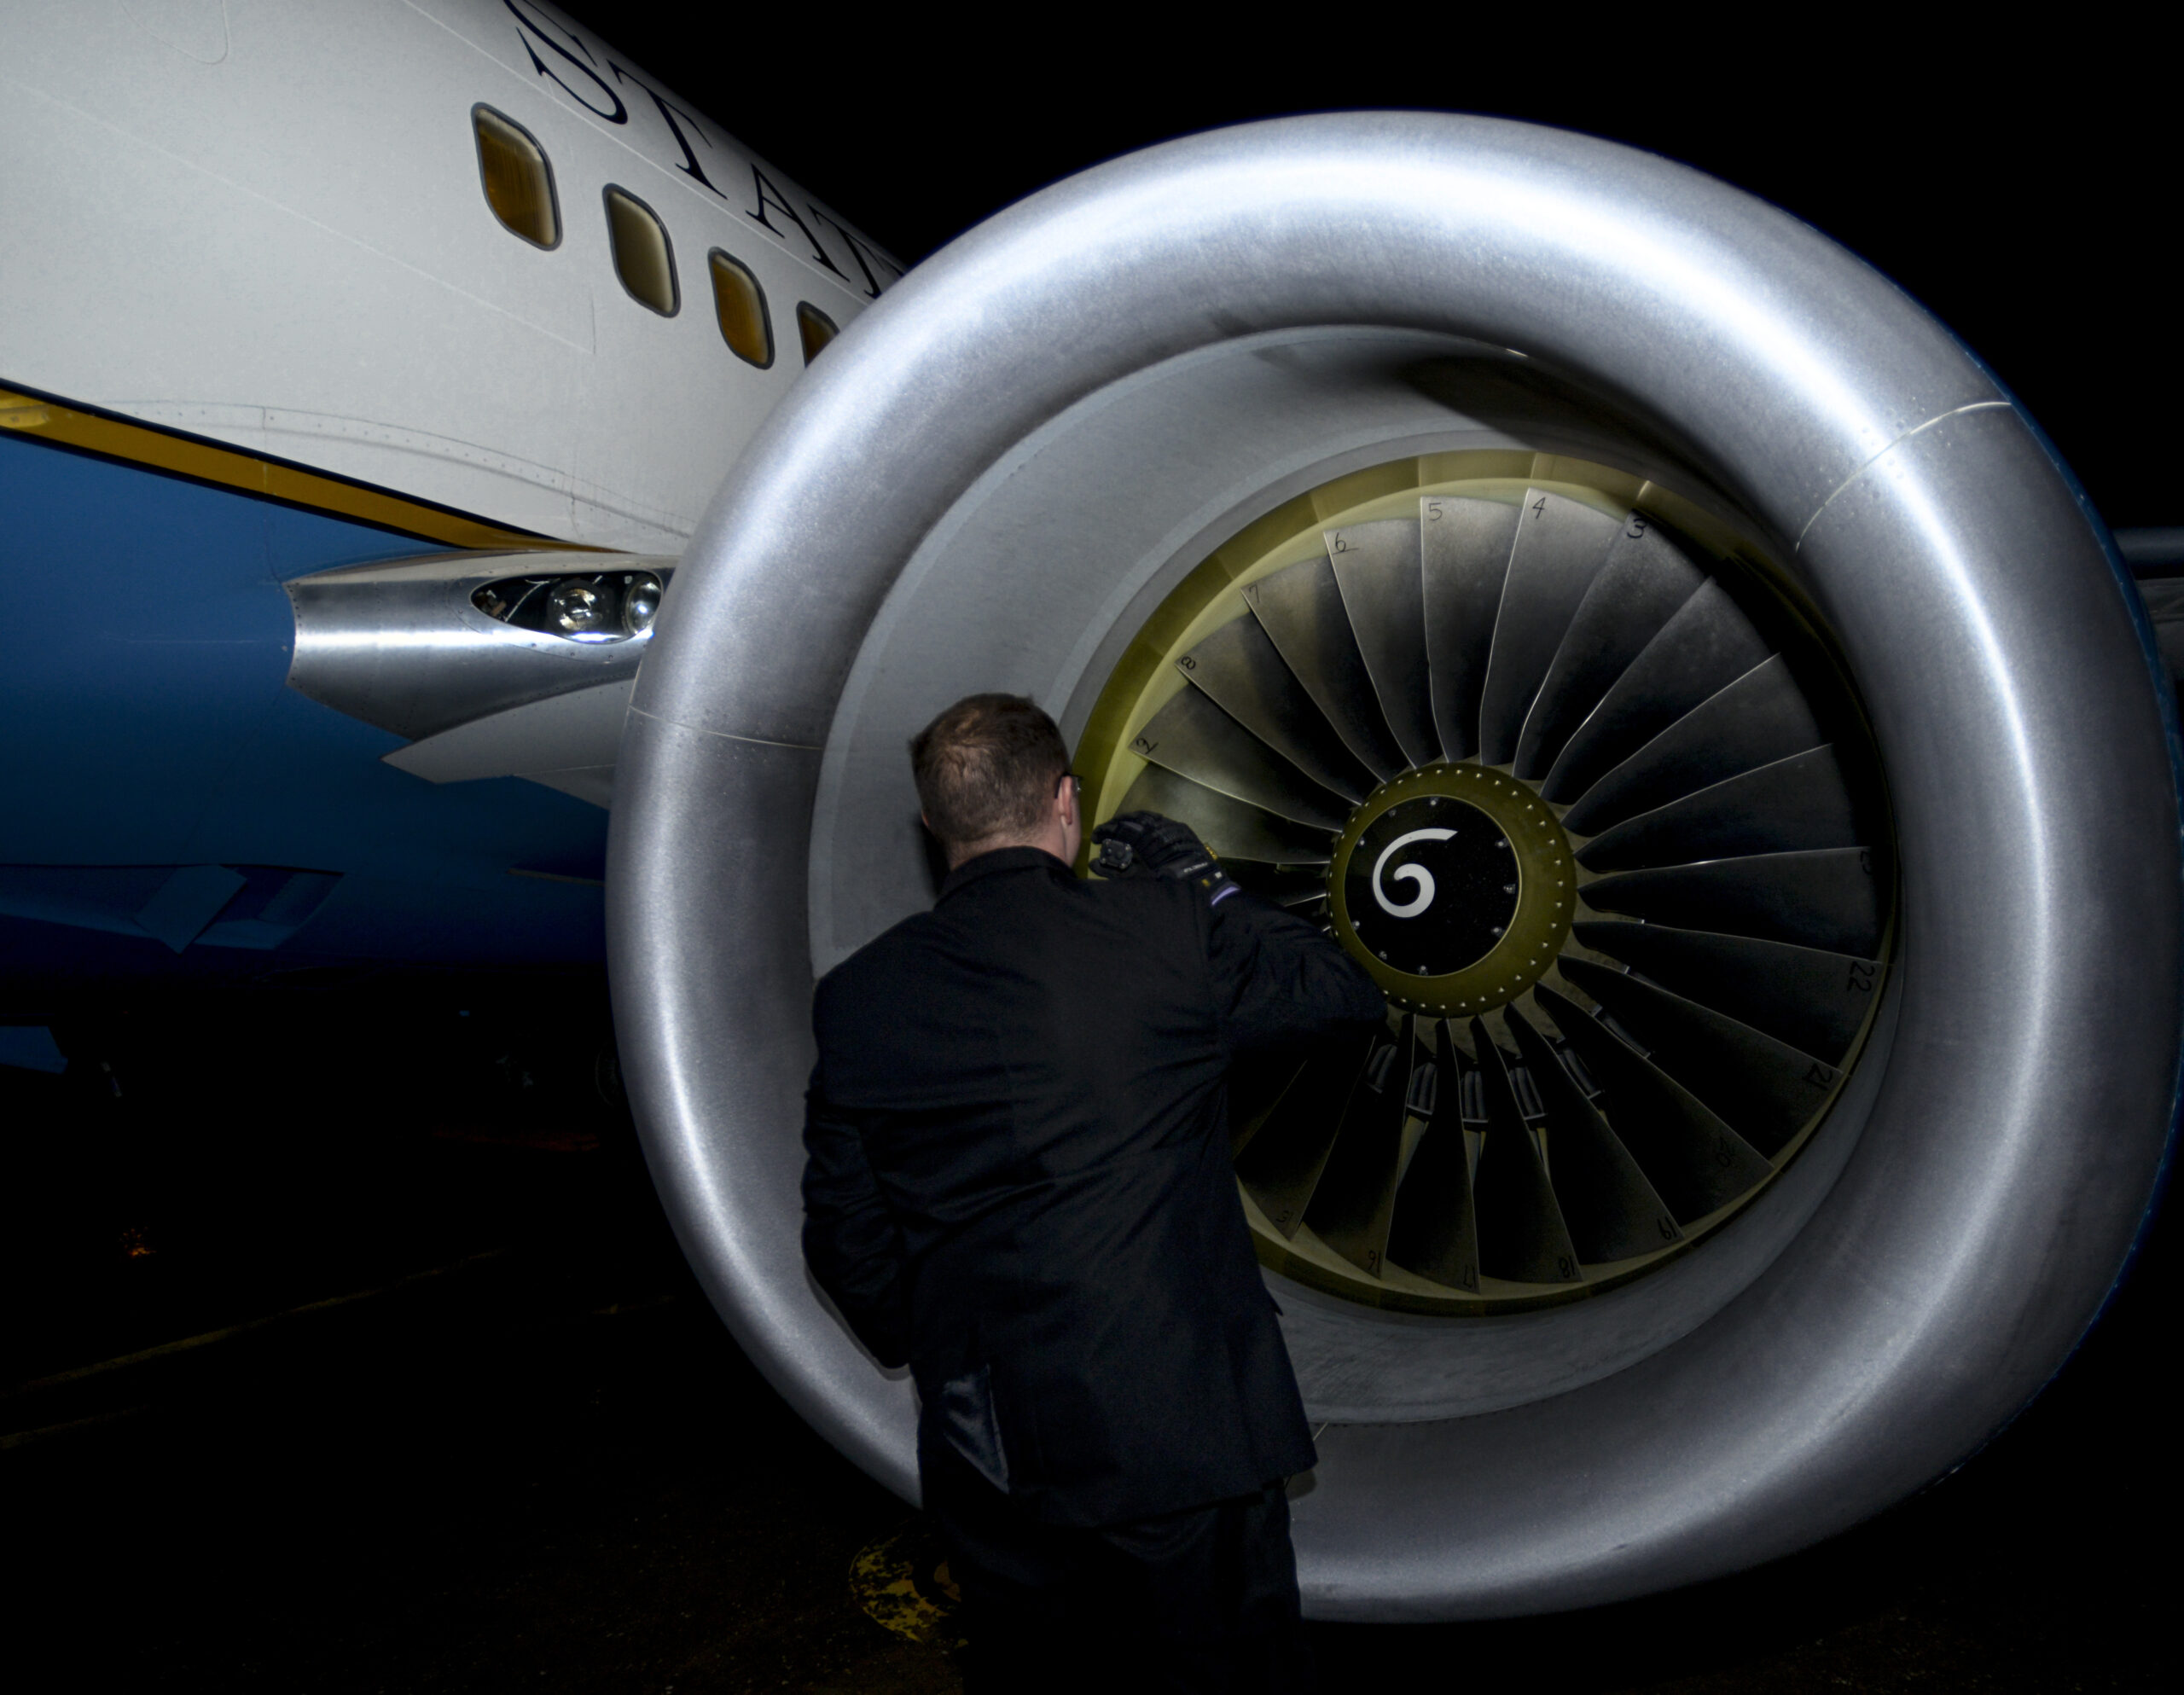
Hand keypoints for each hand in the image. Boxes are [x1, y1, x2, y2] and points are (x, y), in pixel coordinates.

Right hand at [1091, 811, 1237, 903]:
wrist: (1201, 887)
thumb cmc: (1166, 887)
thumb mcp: (1137, 882)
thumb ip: (1114, 872)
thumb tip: (1094, 863)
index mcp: (1145, 838)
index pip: (1119, 827)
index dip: (1105, 830)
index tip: (1096, 838)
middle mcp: (1158, 826)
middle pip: (1132, 818)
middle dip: (1117, 824)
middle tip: (1107, 833)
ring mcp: (1171, 826)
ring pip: (1147, 817)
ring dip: (1132, 822)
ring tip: (1123, 830)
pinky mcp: (1182, 829)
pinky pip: (1161, 821)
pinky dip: (1148, 824)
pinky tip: (1143, 831)